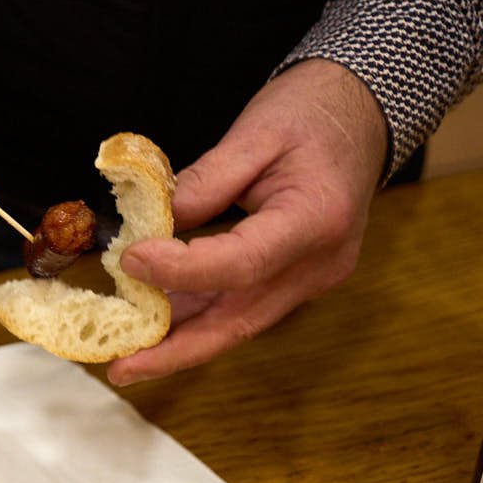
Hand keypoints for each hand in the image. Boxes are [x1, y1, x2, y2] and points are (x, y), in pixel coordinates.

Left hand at [110, 58, 390, 384]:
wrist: (361, 116)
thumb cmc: (311, 114)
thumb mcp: (254, 133)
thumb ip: (203, 182)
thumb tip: (150, 230)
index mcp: (317, 218)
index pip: (243, 263)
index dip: (182, 269)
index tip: (130, 259)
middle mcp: (319, 264)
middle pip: (240, 321)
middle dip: (176, 351)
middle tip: (121, 369)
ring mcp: (311, 279)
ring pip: (237, 324)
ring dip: (179, 343)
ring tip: (124, 358)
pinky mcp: (296, 282)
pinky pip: (241, 308)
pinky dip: (196, 319)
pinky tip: (153, 326)